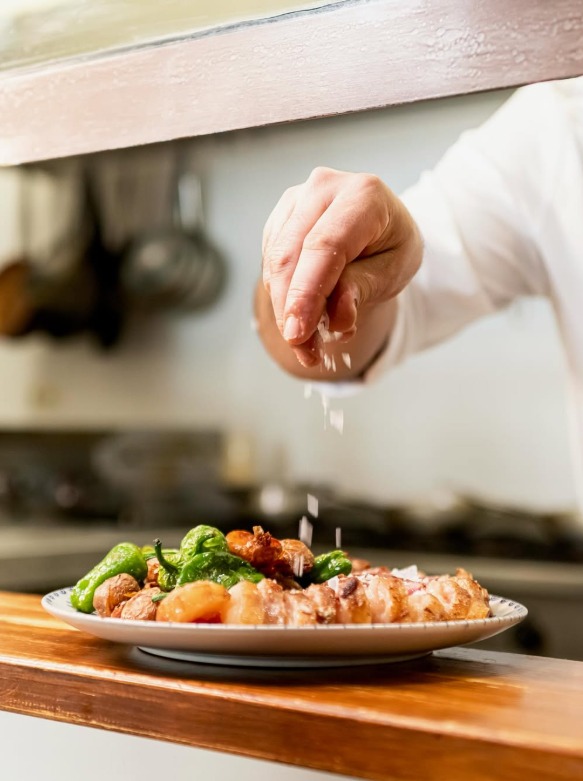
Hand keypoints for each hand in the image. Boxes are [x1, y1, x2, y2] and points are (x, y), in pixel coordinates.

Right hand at [261, 166, 421, 369]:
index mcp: (363, 195)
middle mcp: (324, 187)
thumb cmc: (391, 246)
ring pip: (274, 261)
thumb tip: (336, 318)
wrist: (382, 228)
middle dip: (290, 309)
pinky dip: (280, 295)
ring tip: (307, 342)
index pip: (325, 247)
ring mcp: (297, 199)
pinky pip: (270, 261)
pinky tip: (302, 313)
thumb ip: (362, 289)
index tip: (297, 333)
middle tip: (302, 349)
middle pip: (291, 255)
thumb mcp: (394, 271)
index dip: (307, 293)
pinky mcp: (281, 216)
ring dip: (284, 308)